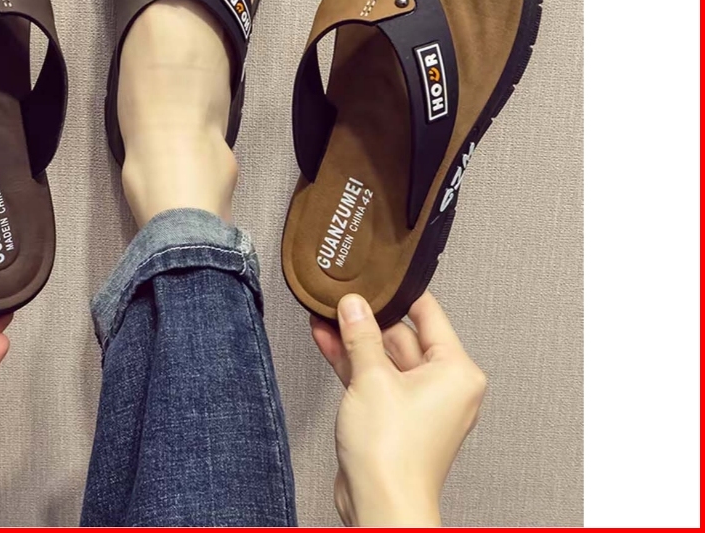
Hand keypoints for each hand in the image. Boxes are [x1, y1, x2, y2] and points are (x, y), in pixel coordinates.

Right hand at [311, 292, 485, 527]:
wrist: (380, 508)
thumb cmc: (393, 456)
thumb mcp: (371, 378)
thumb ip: (361, 335)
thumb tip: (354, 305)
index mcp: (456, 372)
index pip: (429, 314)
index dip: (400, 293)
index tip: (376, 275)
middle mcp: (443, 387)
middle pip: (403, 336)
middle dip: (368, 319)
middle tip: (340, 298)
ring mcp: (418, 405)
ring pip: (385, 359)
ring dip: (355, 340)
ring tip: (326, 315)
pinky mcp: (395, 419)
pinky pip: (375, 380)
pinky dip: (353, 363)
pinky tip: (326, 340)